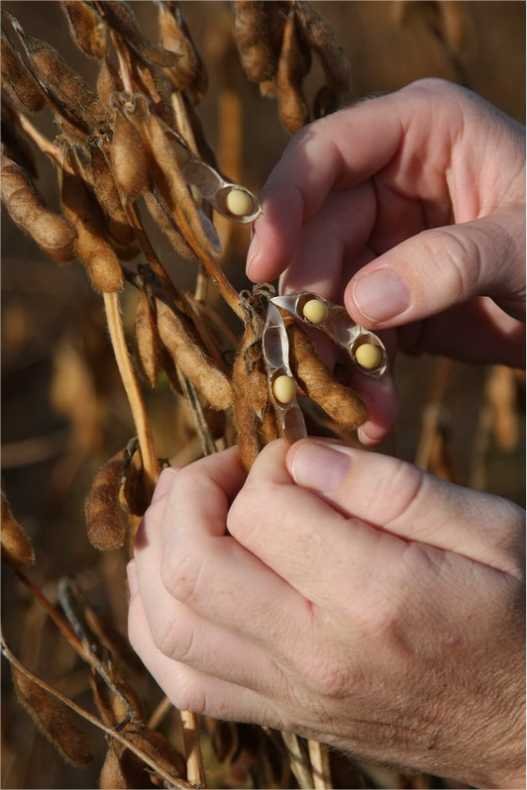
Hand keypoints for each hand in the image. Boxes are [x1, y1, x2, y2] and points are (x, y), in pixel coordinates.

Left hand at [128, 440, 524, 787]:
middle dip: (186, 498)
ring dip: (158, 552)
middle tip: (218, 470)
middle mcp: (315, 654)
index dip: (262, 465)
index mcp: (374, 597)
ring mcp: (290, 692)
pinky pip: (183, 676)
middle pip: (190, 567)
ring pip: (168, 624)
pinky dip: (157, 619)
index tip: (291, 455)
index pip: (260, 513)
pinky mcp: (281, 712)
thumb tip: (299, 456)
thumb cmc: (519, 616)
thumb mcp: (489, 530)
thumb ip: (390, 488)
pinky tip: (175, 580)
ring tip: (185, 510)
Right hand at [246, 79, 524, 443]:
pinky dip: (360, 374)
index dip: (284, 203)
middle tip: (312, 355)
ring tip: (351, 400)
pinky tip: (374, 411)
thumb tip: (357, 304)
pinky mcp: (392, 297)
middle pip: (316, 234)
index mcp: (420, 132)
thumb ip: (447, 264)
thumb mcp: (523, 245)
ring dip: (332, 350)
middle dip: (311, 299)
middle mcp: (391, 182)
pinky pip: (355, 333)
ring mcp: (388, 243)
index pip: (325, 153)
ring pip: (327, 292)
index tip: (265, 265)